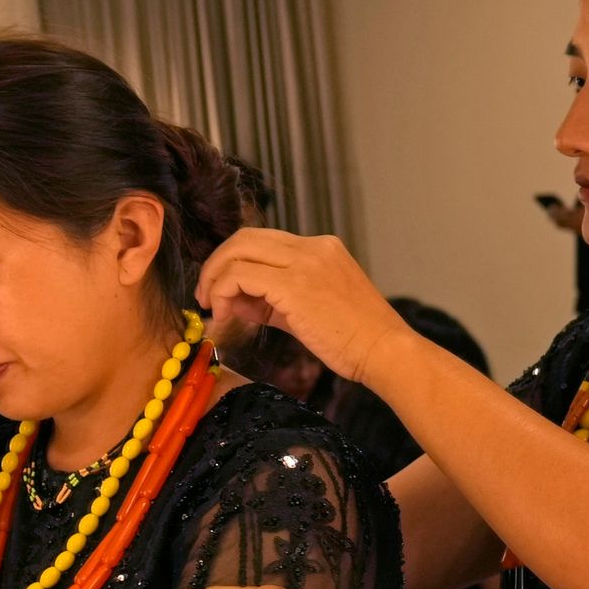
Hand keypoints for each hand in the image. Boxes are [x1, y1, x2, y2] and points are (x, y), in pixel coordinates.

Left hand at [195, 231, 409, 385]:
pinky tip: (223, 315)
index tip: (220, 291)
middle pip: (244, 237)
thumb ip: (270, 299)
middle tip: (204, 295)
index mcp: (320, 248)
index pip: (262, 241)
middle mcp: (312, 247)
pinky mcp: (294, 285)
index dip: (233, 262)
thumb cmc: (352, 338)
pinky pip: (239, 276)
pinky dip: (221, 292)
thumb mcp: (308, 308)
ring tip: (211, 307)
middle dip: (215, 264)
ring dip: (213, 278)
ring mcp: (305, 263)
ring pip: (237, 251)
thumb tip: (230, 298)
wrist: (384, 350)